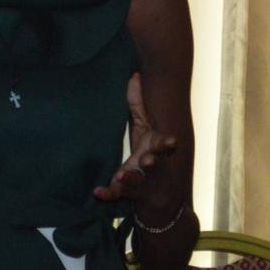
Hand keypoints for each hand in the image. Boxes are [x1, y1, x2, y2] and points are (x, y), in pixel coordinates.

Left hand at [93, 74, 178, 202]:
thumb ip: (138, 104)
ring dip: (131, 178)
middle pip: (154, 165)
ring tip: (122, 175)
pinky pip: (116, 194)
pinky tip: (97, 192)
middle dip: (152, 163)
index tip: (173, 142)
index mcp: (155, 149)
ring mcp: (140, 180)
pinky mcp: (127, 193)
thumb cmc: (149, 150)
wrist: (157, 193)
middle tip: (149, 161)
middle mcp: (150, 166)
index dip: (168, 144)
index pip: (164, 146)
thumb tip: (135, 74)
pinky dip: (107, 194)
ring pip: (136, 181)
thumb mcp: (144, 127)